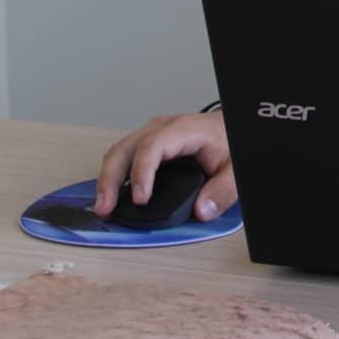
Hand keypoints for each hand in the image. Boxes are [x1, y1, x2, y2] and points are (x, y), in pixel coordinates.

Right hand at [94, 112, 235, 222]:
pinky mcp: (147, 144)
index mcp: (184, 129)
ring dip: (107, 179)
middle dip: (110, 179)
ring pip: (119, 152)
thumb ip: (222, 190)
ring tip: (104, 207)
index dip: (141, 172)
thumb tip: (202, 210)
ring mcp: (152, 134)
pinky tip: (112, 195)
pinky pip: (124, 157)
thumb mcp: (234, 166)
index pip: (153, 146)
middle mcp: (162, 128)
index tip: (140, 199)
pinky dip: (114, 176)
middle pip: (125, 149)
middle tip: (106, 208)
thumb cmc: (228, 141)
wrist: (228, 127)